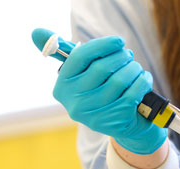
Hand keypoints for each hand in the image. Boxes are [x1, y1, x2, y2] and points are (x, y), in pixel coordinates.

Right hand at [52, 36, 166, 154]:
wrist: (123, 125)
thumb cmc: (100, 91)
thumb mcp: (81, 75)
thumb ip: (63, 53)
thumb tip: (36, 32)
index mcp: (62, 87)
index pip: (79, 57)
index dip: (102, 45)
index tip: (118, 41)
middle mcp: (75, 103)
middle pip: (102, 68)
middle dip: (121, 57)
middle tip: (128, 55)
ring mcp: (95, 115)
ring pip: (120, 80)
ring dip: (133, 68)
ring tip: (135, 67)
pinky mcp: (115, 121)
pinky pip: (133, 92)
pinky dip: (142, 81)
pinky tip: (143, 78)